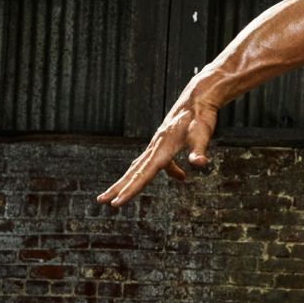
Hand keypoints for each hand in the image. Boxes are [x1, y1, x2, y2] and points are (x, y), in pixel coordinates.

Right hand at [96, 96, 218, 205]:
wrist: (197, 98)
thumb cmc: (200, 117)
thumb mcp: (202, 134)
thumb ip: (199, 150)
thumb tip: (199, 164)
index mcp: (162, 150)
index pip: (142, 175)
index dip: (130, 191)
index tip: (116, 203)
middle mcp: (155, 148)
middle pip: (134, 172)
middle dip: (118, 188)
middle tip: (101, 201)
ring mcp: (157, 145)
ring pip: (139, 167)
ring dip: (128, 182)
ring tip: (116, 196)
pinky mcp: (163, 143)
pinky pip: (156, 161)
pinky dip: (161, 170)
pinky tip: (180, 176)